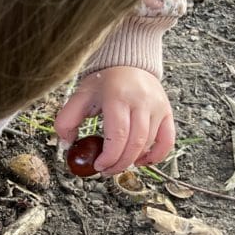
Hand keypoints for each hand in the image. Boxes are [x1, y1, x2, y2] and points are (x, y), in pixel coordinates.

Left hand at [55, 66, 174, 174]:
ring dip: (132, 161)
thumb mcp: (80, 96)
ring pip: (148, 144)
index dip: (109, 157)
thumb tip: (67, 145)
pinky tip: (140, 161)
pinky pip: (167, 140)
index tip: (98, 166)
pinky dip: (155, 156)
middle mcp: (141, 102)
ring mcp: (157, 107)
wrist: (128, 64)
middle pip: (134, 143)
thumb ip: (67, 120)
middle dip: (119, 164)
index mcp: (118, 97)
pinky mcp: (166, 112)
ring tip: (117, 164)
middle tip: (106, 171)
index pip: (118, 135)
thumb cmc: (104, 83)